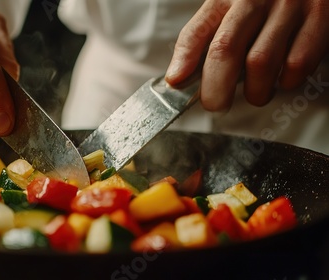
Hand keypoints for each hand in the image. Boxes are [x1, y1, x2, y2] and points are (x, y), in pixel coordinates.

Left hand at [165, 0, 328, 111]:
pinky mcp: (319, 18)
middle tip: (215, 104)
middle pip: (225, 49)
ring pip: (260, 63)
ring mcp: (289, 6)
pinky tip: (282, 78)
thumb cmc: (267, 3)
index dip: (183, 60)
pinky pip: (297, 63)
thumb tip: (179, 77)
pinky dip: (287, 81)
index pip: (197, 30)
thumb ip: (206, 37)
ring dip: (254, 91)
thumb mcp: (231, 10)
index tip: (176, 83)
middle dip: (215, 88)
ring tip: (255, 93)